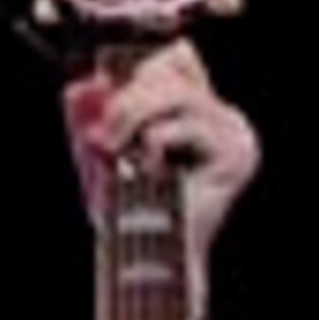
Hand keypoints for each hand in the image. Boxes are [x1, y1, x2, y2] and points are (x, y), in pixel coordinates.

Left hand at [65, 37, 258, 254]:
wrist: (156, 262)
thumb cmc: (134, 212)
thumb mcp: (115, 153)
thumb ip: (111, 117)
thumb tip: (82, 84)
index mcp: (202, 112)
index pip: (178, 58)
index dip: (138, 64)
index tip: (104, 89)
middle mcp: (225, 119)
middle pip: (172, 70)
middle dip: (125, 98)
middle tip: (104, 135)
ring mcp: (236, 135)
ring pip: (175, 95)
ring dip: (132, 119)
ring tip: (117, 149)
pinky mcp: (234, 155)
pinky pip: (178, 128)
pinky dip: (151, 145)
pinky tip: (149, 170)